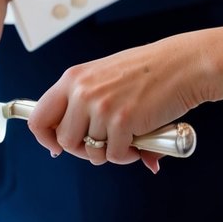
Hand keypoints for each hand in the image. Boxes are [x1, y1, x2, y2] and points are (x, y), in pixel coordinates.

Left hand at [26, 31, 215, 171]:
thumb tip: (66, 148)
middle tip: (104, 146)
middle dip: (83, 150)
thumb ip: (84, 104)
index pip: (38, 116)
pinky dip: (129, 156)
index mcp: (72, 79)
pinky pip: (115, 156)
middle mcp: (81, 92)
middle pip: (64, 141)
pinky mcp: (122, 122)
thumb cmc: (148, 72)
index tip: (56, 147)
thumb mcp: (104, 77)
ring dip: (109, 154)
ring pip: (90, 151)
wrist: (184, 65)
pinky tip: (141, 143)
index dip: (45, 138)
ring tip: (127, 141)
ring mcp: (101, 107)